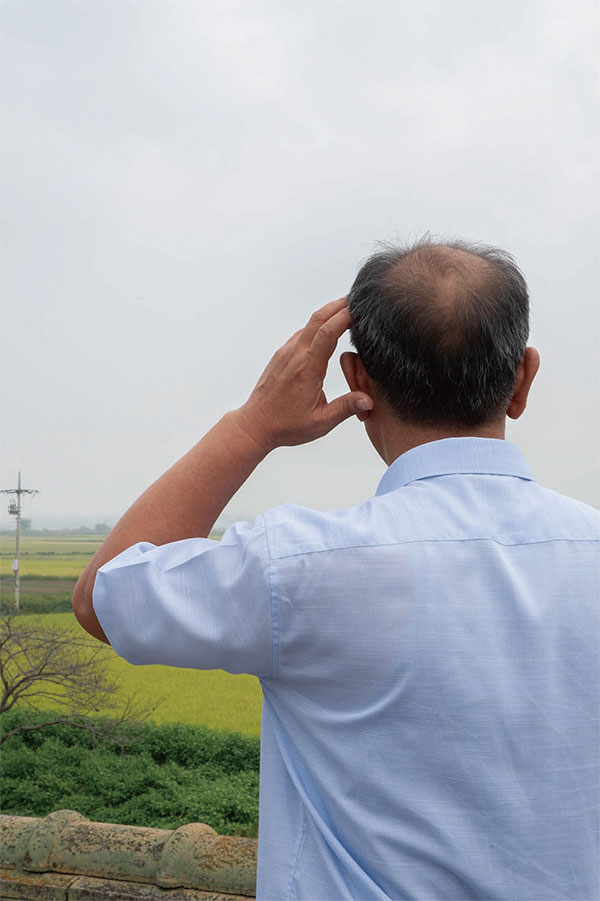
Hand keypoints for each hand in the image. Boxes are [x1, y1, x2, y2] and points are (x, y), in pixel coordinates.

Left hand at [233, 297, 373, 452]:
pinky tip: (326, 333)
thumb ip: (346, 408)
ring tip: (346, 313)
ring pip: (308, 324)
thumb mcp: (321, 422)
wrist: (256, 424)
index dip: (344, 317)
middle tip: (357, 300)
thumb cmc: (287, 425)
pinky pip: (301, 334)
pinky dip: (316, 327)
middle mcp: (295, 355)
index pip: (327, 333)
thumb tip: (369, 401)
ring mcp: (286, 353)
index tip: (360, 308)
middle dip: (338, 306)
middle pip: (317, 319)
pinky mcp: (281, 356)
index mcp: (307, 369)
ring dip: (327, 315)